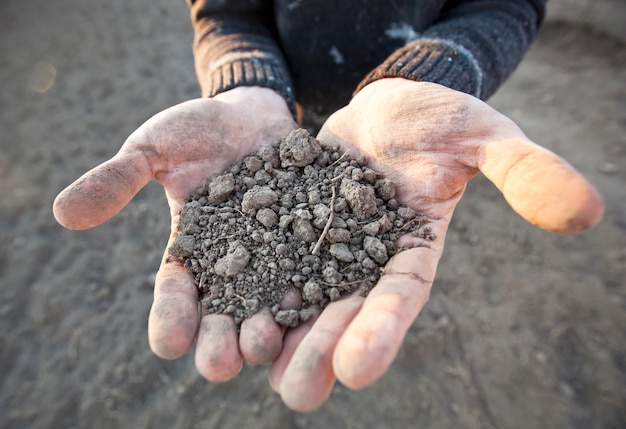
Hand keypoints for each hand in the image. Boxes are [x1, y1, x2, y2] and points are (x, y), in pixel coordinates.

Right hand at [53, 87, 297, 377]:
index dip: (170, 321)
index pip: (175, 298)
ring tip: (264, 342)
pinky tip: (314, 307)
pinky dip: (314, 293)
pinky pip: (315, 273)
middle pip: (223, 318)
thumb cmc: (195, 131)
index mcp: (189, 255)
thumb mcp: (153, 150)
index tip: (169, 343)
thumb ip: (119, 180)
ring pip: (269, 307)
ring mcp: (275, 258)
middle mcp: (232, 268)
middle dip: (219, 343)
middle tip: (221, 362)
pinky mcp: (310, 243)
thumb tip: (63, 213)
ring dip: (265, 332)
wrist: (251, 113)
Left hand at [268, 78, 603, 410]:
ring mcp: (324, 248)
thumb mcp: (482, 135)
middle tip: (297, 391)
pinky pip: (265, 260)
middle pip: (343, 315)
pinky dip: (247, 284)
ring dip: (277, 332)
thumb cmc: (437, 119)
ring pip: (299, 299)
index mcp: (412, 253)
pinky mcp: (289, 228)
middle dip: (321, 351)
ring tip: (250, 363)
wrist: (384, 107)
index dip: (381, 332)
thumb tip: (587, 211)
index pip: (399, 300)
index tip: (357, 368)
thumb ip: (523, 171)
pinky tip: (222, 311)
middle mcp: (365, 262)